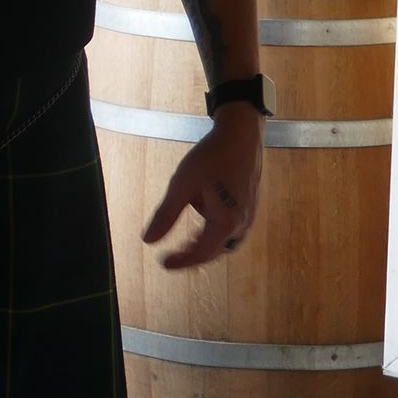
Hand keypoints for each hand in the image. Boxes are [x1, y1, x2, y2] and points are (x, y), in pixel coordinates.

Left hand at [141, 107, 262, 270]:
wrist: (241, 134)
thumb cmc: (211, 157)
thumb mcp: (182, 186)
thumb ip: (166, 215)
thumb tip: (148, 241)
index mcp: (225, 222)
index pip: (201, 254)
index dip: (182, 262)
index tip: (163, 264)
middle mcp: (242, 223)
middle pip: (216, 251)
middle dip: (194, 255)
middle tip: (173, 255)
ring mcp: (249, 215)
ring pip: (226, 241)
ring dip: (206, 244)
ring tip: (187, 240)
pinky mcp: (250, 205)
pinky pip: (232, 228)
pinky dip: (216, 232)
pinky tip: (203, 219)